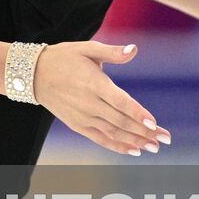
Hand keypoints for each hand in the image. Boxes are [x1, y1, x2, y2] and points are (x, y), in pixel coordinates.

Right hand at [32, 41, 171, 155]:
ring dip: (135, 141)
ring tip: (154, 147)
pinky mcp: (77, 124)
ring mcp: (82, 116)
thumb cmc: (64, 58)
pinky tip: (133, 150)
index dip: (137, 114)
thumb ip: (112, 53)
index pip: (120, 102)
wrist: (33, 74)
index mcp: (93, 83)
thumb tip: (134, 50)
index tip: (154, 123)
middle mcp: (88, 103)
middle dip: (145, 132)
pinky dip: (117, 146)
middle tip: (166, 139)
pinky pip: (100, 138)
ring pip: (113, 132)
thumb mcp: (87, 49)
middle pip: (120, 121)